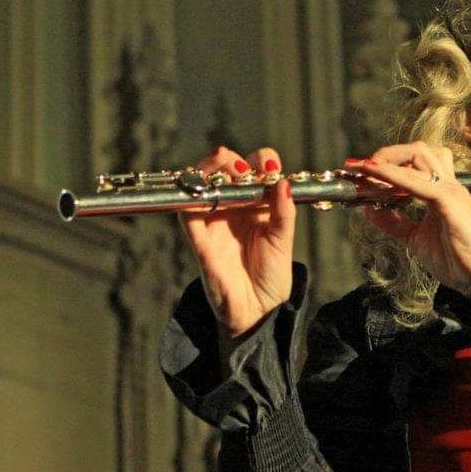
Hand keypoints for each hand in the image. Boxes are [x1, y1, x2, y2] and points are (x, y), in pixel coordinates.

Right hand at [178, 146, 295, 337]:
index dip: (261, 161)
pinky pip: (186, 211)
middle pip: (226, 169)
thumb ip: (284, 212)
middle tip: (245, 172)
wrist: (257, 309)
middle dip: (233, 161)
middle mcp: (235, 206)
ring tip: (228, 170)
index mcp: (258, 204)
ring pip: (202, 182)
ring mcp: (215, 219)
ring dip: (211, 169)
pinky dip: (190, 195)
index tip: (270, 168)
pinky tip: (203, 189)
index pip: (256, 169)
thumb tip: (283, 182)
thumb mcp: (283, 240)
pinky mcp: (198, 237)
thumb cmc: (272, 275)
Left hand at [356, 142, 470, 293]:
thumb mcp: (415, 238)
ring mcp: (451, 190)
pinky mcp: (450, 201)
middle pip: (417, 150)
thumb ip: (394, 222)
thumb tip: (368, 208)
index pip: (415, 162)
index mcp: (441, 190)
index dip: (387, 161)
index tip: (357, 169)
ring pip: (419, 156)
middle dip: (386, 153)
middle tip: (360, 168)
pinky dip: (393, 176)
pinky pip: (418, 182)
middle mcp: (447, 184)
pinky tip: (375, 176)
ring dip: (388, 159)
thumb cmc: (456, 258)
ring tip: (366, 169)